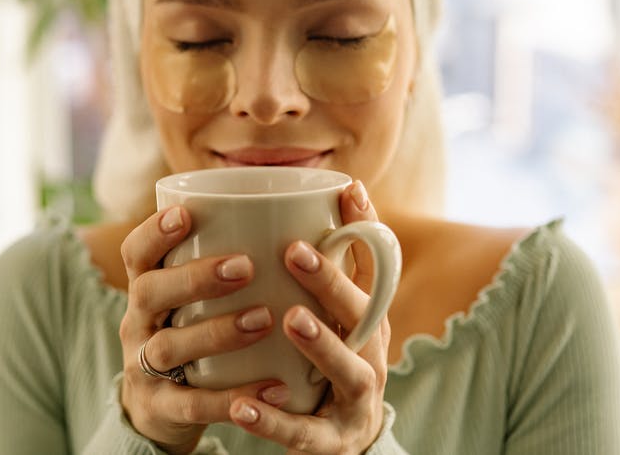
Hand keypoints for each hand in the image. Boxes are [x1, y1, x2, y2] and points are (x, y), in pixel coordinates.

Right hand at [118, 205, 291, 453]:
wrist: (161, 411)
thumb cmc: (195, 334)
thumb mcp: (194, 301)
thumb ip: (226, 261)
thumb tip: (305, 206)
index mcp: (147, 289)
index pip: (136, 254)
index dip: (154, 232)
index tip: (185, 213)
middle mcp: (137, 323)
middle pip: (149, 292)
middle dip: (195, 277)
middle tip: (245, 267)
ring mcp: (144, 368)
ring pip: (169, 347)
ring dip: (216, 332)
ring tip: (264, 319)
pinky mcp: (162, 408)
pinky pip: (195, 403)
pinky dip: (234, 397)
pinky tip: (275, 387)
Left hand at [229, 180, 391, 453]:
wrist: (341, 445)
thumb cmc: (327, 364)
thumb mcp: (332, 316)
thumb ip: (321, 268)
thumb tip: (320, 192)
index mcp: (369, 320)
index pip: (379, 269)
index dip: (367, 230)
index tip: (349, 190)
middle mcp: (372, 355)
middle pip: (364, 316)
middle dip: (333, 283)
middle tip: (295, 252)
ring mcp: (357, 400)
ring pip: (348, 371)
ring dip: (322, 344)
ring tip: (290, 319)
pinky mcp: (332, 442)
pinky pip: (302, 432)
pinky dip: (272, 419)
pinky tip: (241, 404)